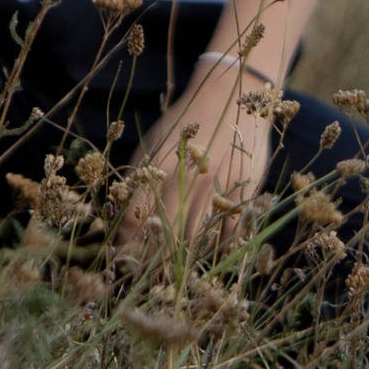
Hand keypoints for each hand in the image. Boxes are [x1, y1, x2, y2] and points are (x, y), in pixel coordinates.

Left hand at [122, 64, 276, 256]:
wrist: (231, 93)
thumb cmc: (186, 122)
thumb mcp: (154, 144)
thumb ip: (137, 180)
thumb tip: (122, 224)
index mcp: (161, 165)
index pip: (137, 217)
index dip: (129, 244)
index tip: (125, 260)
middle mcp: (190, 177)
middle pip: (168, 234)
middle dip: (155, 259)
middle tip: (149, 275)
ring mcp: (220, 184)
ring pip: (199, 236)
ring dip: (185, 258)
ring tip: (177, 269)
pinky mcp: (245, 188)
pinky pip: (230, 231)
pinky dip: (218, 247)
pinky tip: (209, 250)